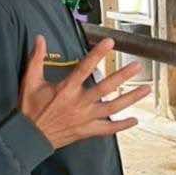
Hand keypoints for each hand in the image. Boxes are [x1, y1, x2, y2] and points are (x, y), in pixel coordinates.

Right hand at [18, 36, 147, 149]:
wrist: (29, 136)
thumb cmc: (29, 108)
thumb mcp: (30, 81)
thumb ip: (36, 59)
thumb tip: (40, 39)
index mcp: (66, 89)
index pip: (85, 67)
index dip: (98, 54)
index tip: (110, 42)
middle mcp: (79, 103)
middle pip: (106, 87)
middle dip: (123, 76)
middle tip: (137, 66)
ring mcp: (85, 118)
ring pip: (112, 107)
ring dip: (130, 98)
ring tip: (146, 89)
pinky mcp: (87, 131)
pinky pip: (108, 129)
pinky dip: (122, 125)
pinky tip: (135, 120)